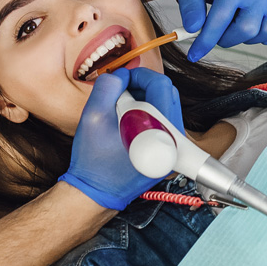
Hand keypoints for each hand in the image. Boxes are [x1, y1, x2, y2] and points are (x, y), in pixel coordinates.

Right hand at [60, 68, 182, 209]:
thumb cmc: (93, 160)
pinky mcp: (168, 151)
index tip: (123, 79)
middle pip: (168, 93)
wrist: (96, 191)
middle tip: (121, 90)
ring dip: (146, 99)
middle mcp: (173, 141)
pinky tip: (129, 119)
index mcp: (159, 131)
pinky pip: (164, 121)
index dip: (139, 75)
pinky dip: (148, 113)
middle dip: (143, 85)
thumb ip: (108, 87)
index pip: (161, 85)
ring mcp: (173, 148)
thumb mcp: (92, 116)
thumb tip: (121, 74)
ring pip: (167, 106)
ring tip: (122, 107)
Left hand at [171, 0, 266, 61]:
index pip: (222, 16)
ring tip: (231, 26)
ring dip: (246, 38)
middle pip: (247, 28)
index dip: (207, 39)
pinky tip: (250, 30)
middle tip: (213, 33)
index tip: (194, 54)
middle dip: (225, 39)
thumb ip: (189, 3)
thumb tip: (193, 28)